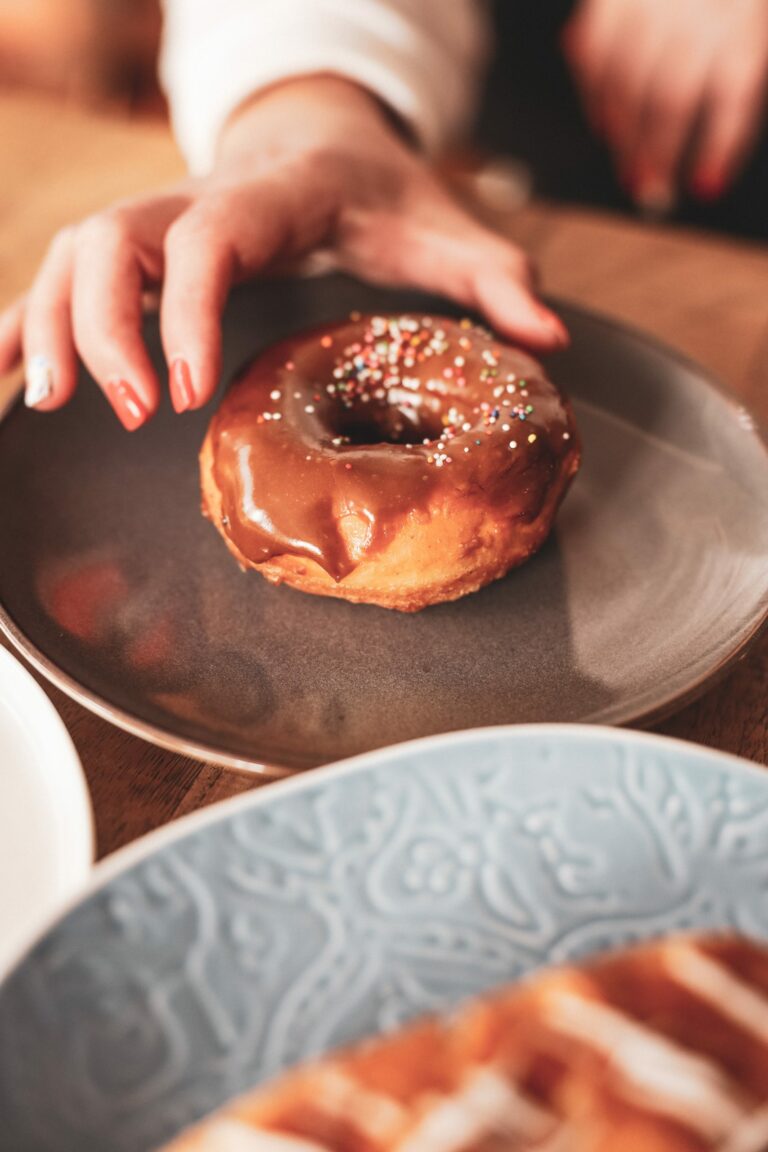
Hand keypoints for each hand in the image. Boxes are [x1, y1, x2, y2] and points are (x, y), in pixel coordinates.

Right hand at [0, 76, 566, 428]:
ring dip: (47, 324)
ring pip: (69, 254)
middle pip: (110, 241)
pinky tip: (5, 373)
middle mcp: (195, 200)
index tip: (189, 391)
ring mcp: (156, 220)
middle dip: (100, 325)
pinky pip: (62, 276)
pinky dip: (26, 319)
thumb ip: (495, 276)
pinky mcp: (139, 248)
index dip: (187, 311)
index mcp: (270, 196)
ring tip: (44, 404)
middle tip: (127, 411)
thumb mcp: (445, 226)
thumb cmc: (382, 192)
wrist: (326, 140)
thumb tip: (549, 338)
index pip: (206, 243)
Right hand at [564, 0, 767, 207]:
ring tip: (629, 170)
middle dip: (658, 152)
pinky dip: (594, 101)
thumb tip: (706, 177)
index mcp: (742, 19)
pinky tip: (604, 126)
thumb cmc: (716, 11)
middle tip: (651, 190)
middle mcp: (698, 3)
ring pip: (627, 83)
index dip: (718, 145)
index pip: (732, 91)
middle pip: (672, 95)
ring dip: (624, 138)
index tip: (705, 186)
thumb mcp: (743, 41)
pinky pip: (592, 57)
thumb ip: (731, 100)